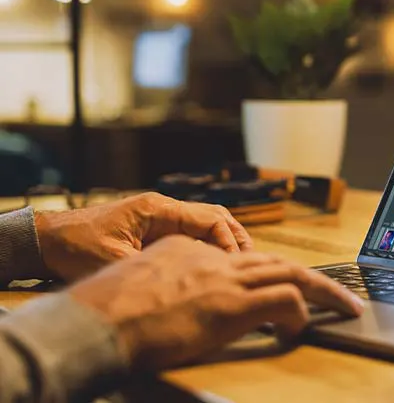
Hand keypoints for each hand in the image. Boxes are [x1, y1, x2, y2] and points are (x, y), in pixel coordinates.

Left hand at [35, 192, 252, 280]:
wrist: (48, 240)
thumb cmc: (75, 247)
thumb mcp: (115, 260)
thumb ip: (153, 266)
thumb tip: (187, 280)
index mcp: (157, 209)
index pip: (209, 219)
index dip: (228, 242)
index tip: (237, 265)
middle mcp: (163, 208)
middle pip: (215, 216)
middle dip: (236, 238)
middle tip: (251, 262)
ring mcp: (160, 217)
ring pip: (206, 222)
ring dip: (224, 241)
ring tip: (240, 264)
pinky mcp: (154, 228)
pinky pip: (192, 232)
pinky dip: (208, 245)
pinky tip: (213, 265)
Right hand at [68, 236, 363, 369]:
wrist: (93, 323)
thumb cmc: (102, 316)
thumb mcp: (135, 288)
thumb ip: (164, 288)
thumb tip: (178, 307)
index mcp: (188, 252)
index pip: (243, 259)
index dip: (270, 274)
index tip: (284, 286)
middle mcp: (212, 260)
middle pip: (277, 261)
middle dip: (311, 277)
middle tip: (340, 291)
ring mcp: (224, 281)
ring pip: (292, 274)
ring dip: (324, 291)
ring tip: (345, 306)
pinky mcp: (231, 305)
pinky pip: (284, 301)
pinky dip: (301, 312)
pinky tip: (301, 328)